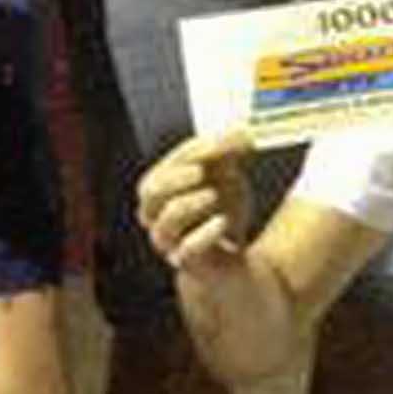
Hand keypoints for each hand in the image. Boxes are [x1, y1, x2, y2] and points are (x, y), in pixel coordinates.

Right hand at [136, 129, 261, 270]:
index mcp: (164, 191)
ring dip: (188, 205)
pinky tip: (221, 222)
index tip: (216, 142)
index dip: (187, 153)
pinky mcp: (188, 263)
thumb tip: (242, 130)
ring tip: (212, 195)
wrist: (234, 257)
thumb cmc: (223, 210)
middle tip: (199, 170)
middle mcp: (158, 216)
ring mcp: (170, 242)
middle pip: (150, 192)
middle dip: (174, 178)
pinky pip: (186, 252)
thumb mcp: (229, 177)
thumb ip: (230, 154)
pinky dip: (203, 235)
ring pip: (163, 224)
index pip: (164, 167)